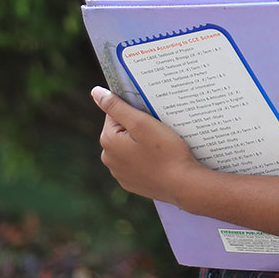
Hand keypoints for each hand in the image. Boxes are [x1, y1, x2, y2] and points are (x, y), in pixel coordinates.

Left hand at [90, 86, 200, 204]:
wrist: (183, 185)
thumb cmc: (166, 151)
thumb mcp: (142, 123)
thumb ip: (116, 106)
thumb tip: (95, 92)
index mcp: (108, 141)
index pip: (115, 113)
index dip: (135, 112)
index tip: (151, 118)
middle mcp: (108, 158)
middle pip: (121, 130)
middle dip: (137, 128)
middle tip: (158, 132)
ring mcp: (119, 173)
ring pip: (127, 147)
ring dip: (140, 143)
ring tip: (160, 147)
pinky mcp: (130, 183)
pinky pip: (134, 163)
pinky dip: (144, 159)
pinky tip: (158, 161)